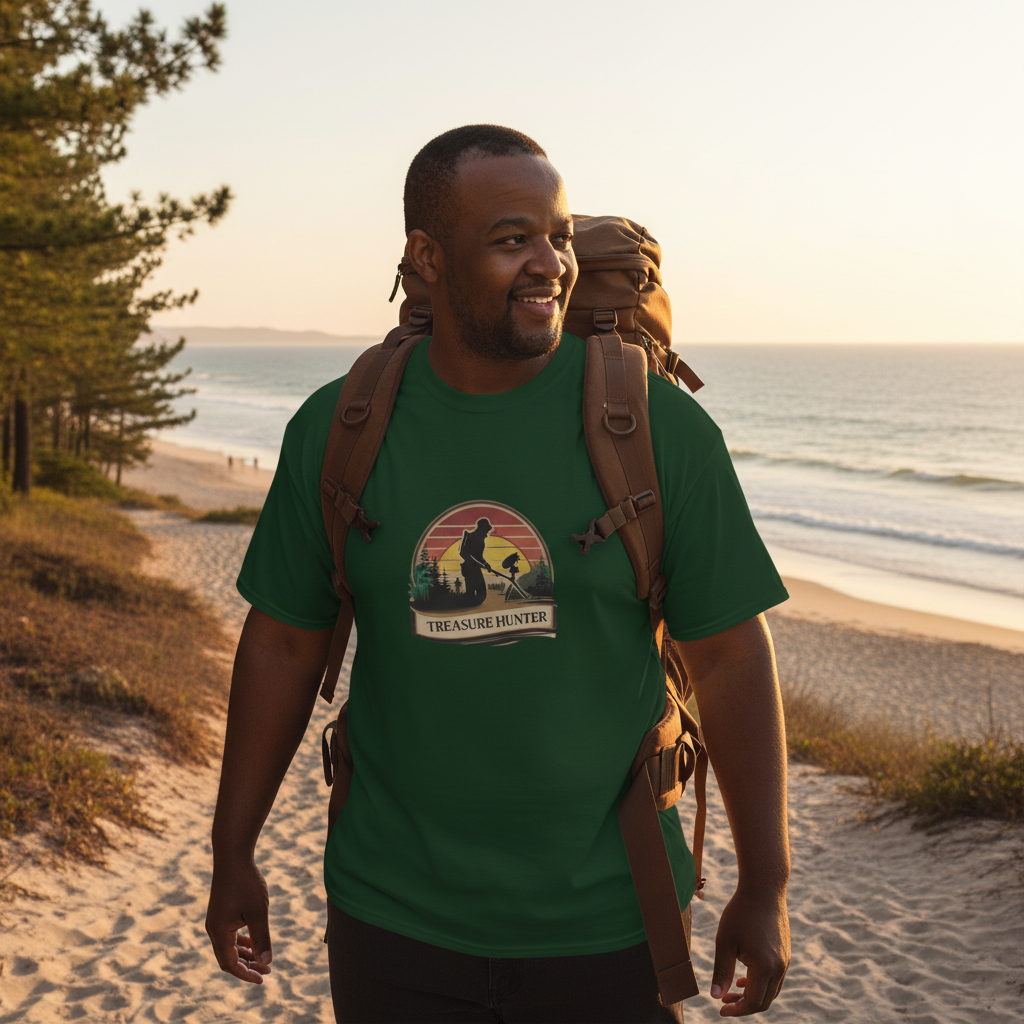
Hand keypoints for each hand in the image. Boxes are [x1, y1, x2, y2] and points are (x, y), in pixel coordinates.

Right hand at [205, 859, 273, 983]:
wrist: (232, 856)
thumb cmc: (246, 882)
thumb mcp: (258, 911)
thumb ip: (261, 937)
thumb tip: (267, 962)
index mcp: (219, 932)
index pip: (230, 964)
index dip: (246, 974)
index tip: (263, 978)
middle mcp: (213, 929)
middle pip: (228, 959)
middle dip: (247, 967)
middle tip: (267, 971)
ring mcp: (215, 921)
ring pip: (229, 947)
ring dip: (245, 955)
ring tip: (264, 960)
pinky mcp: (220, 914)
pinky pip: (229, 936)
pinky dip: (241, 943)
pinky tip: (254, 942)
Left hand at [710, 888, 789, 1015]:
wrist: (764, 888)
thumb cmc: (741, 912)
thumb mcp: (725, 941)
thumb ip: (721, 971)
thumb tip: (715, 996)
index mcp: (765, 967)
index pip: (753, 1002)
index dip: (736, 1010)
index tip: (720, 1010)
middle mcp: (780, 967)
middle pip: (764, 1001)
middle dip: (744, 1005)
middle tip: (724, 1000)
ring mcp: (785, 960)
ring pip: (772, 990)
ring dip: (753, 995)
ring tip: (733, 988)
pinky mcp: (786, 952)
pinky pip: (775, 978)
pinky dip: (761, 983)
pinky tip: (745, 975)